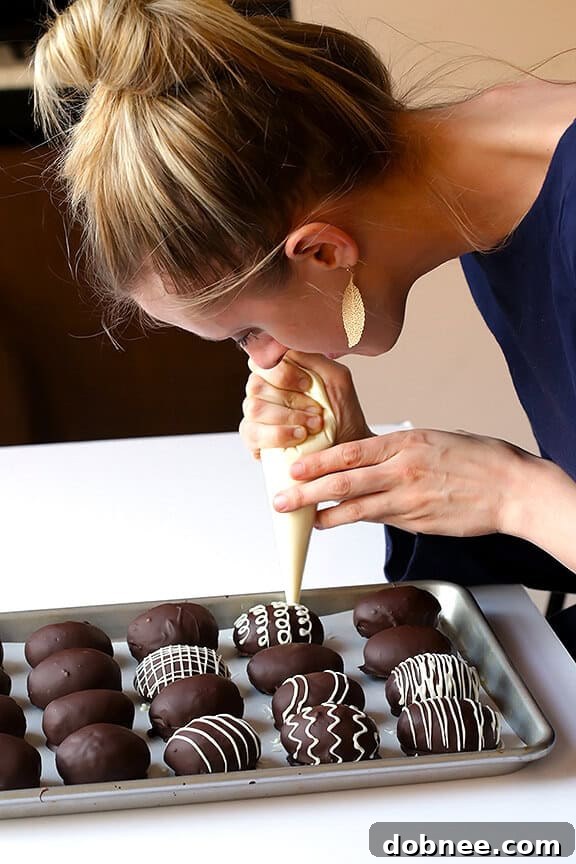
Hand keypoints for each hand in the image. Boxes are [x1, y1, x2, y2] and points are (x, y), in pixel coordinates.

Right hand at [239, 351, 371, 458]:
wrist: (346, 449)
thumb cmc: (342, 413)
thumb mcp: (337, 378)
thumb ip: (313, 357)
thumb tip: (286, 344)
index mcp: (278, 370)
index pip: (262, 360)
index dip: (283, 372)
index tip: (308, 385)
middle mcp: (262, 389)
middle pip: (256, 385)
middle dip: (291, 400)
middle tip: (317, 411)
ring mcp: (255, 414)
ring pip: (254, 408)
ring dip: (288, 418)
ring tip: (313, 426)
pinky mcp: (253, 438)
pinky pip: (253, 432)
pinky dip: (279, 435)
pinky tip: (299, 437)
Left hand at [272, 428, 537, 535]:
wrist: (513, 489)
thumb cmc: (478, 459)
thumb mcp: (435, 440)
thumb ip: (400, 451)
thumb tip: (372, 461)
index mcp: (405, 443)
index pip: (350, 451)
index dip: (318, 462)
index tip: (294, 467)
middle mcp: (402, 471)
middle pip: (344, 482)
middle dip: (307, 491)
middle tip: (281, 499)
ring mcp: (410, 500)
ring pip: (357, 509)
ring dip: (327, 516)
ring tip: (305, 520)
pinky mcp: (418, 523)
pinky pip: (381, 521)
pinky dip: (357, 521)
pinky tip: (339, 523)